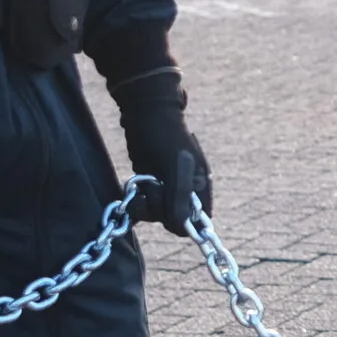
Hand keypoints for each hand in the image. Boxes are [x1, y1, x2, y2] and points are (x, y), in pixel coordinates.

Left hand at [110, 68, 210, 235]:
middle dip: (159, 208)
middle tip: (153, 185)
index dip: (183, 221)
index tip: (167, 206)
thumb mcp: (173, 163)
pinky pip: (144, 207)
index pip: (198, 221)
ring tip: (143, 180)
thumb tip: (180, 224)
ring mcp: (168, 190)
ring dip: (145, 203)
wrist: (143, 112)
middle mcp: (186, 191)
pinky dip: (137, 202)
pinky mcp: (151, 187)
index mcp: (200, 186)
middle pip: (174, 221)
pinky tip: (136, 184)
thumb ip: (178, 194)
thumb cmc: (164, 134)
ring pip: (157, 216)